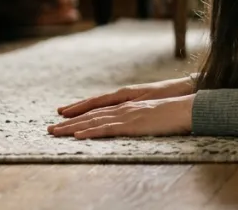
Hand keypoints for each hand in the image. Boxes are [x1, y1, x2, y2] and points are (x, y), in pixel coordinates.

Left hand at [47, 94, 194, 138]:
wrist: (187, 105)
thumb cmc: (173, 109)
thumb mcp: (151, 110)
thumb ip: (137, 113)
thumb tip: (130, 120)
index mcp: (127, 102)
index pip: (98, 107)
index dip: (79, 111)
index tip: (63, 116)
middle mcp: (123, 106)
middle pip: (90, 114)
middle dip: (69, 121)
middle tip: (49, 128)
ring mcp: (126, 114)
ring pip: (94, 121)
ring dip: (72, 127)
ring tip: (55, 132)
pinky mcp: (132, 124)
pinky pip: (107, 129)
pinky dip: (91, 132)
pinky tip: (78, 135)